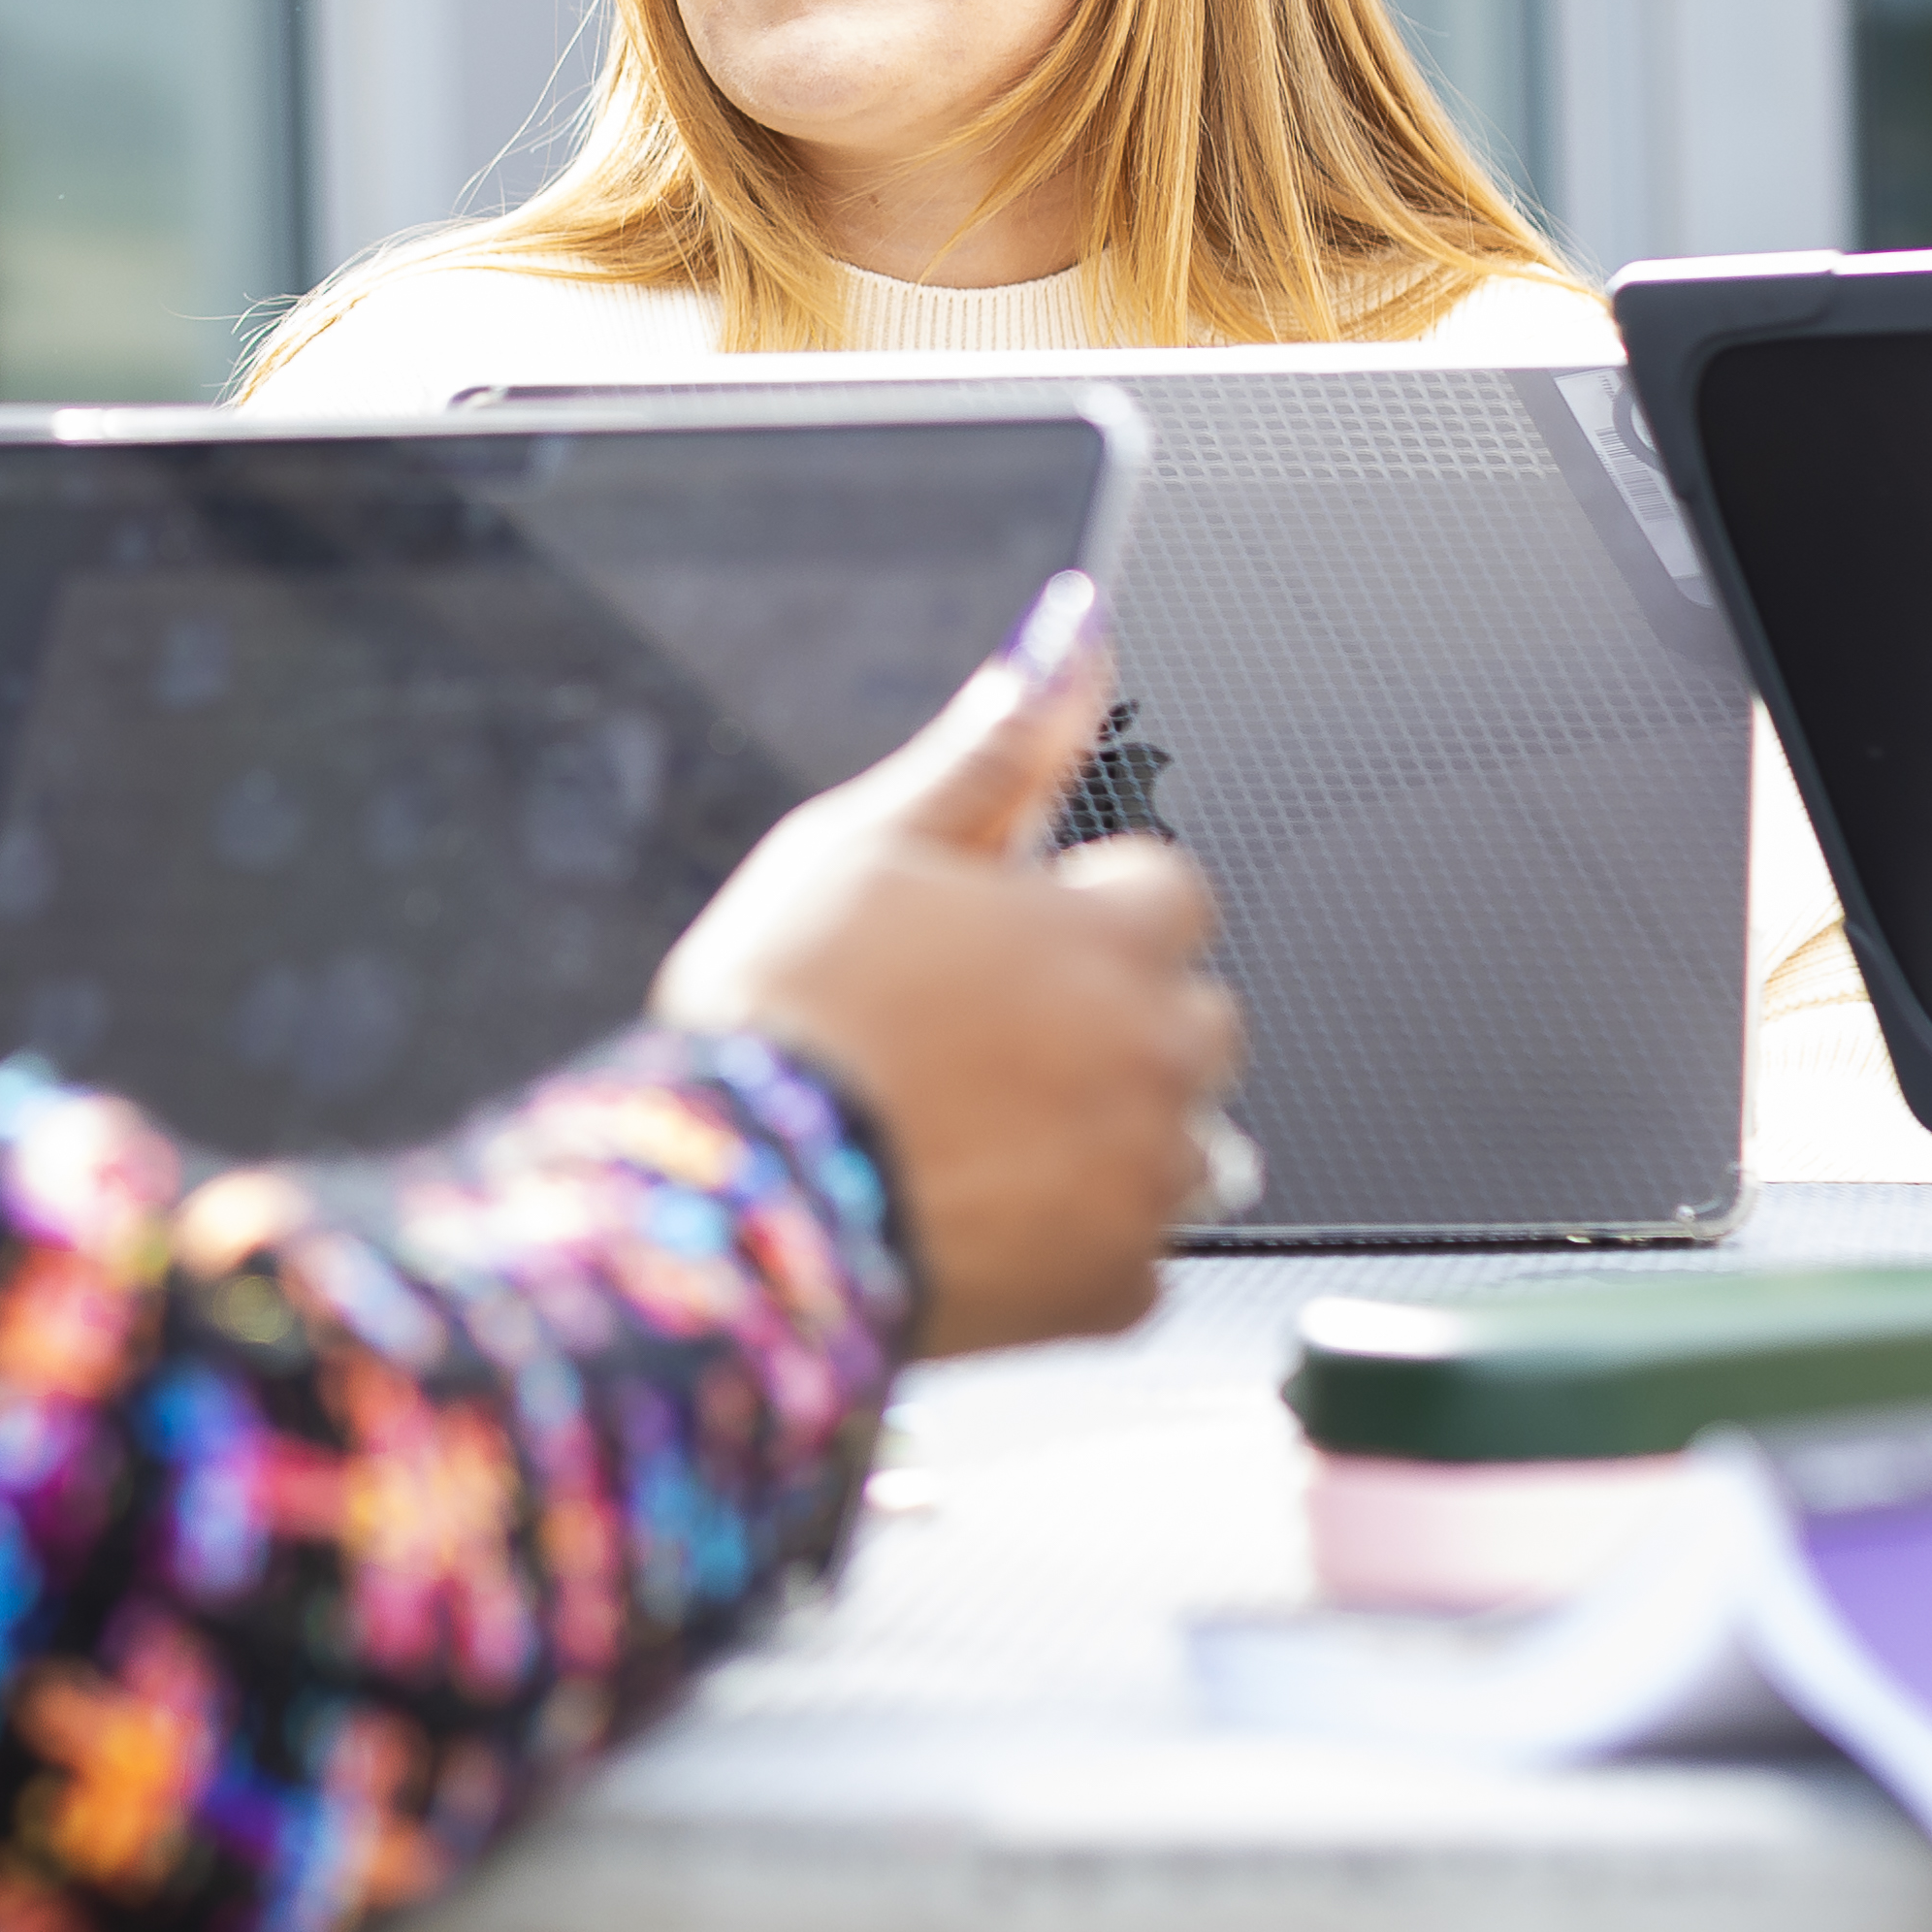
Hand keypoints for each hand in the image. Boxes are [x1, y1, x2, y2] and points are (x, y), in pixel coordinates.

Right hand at [658, 576, 1242, 1358]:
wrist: (737, 1206)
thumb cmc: (789, 1015)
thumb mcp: (864, 841)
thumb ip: (990, 750)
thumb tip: (1068, 641)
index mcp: (1110, 931)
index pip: (1170, 888)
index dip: (1083, 909)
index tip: (1009, 942)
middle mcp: (1159, 1051)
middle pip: (1194, 1017)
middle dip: (1115, 1023)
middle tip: (983, 1047)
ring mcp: (1149, 1177)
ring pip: (1183, 1140)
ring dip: (1110, 1134)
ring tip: (979, 1139)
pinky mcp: (1119, 1290)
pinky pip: (1133, 1254)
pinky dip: (1073, 1243)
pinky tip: (978, 1218)